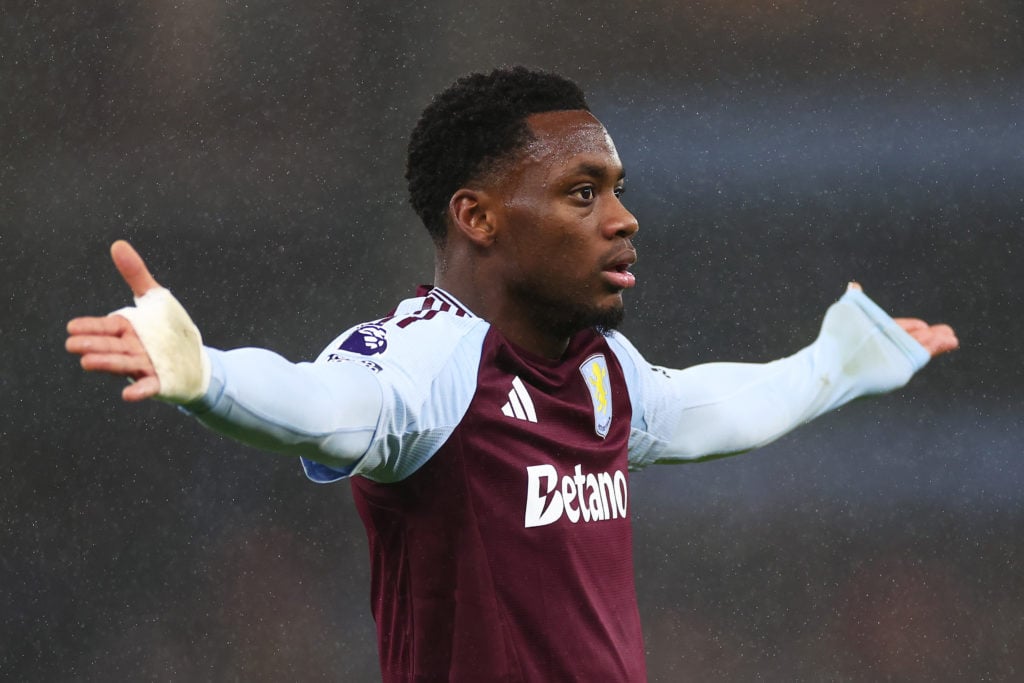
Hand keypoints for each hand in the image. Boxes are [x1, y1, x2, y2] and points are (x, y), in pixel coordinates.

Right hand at [66, 241, 161, 400]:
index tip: (71, 327)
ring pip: (124, 364)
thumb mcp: (155, 298)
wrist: (195, 361)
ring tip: (88, 362)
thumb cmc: (169, 330)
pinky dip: (138, 390)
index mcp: (128, 330)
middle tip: (73, 344)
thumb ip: (136, 274)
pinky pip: (147, 387)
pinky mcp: (159, 382)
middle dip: (93, 345)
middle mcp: (132, 349)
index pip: (107, 327)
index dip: (91, 327)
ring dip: (107, 364)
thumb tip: (117, 244)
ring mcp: (144, 367)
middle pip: (111, 346)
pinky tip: (128, 395)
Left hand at [847, 281, 958, 357]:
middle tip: (948, 332)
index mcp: (875, 335)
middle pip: (912, 340)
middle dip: (931, 336)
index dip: (912, 327)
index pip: (897, 329)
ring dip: (937, 342)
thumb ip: (857, 301)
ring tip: (952, 339)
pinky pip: (920, 356)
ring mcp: (892, 358)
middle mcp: (885, 347)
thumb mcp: (847, 315)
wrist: (835, 363)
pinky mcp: (899, 368)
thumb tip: (854, 285)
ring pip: (919, 348)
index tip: (924, 325)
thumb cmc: (838, 340)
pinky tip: (948, 343)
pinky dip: (934, 349)